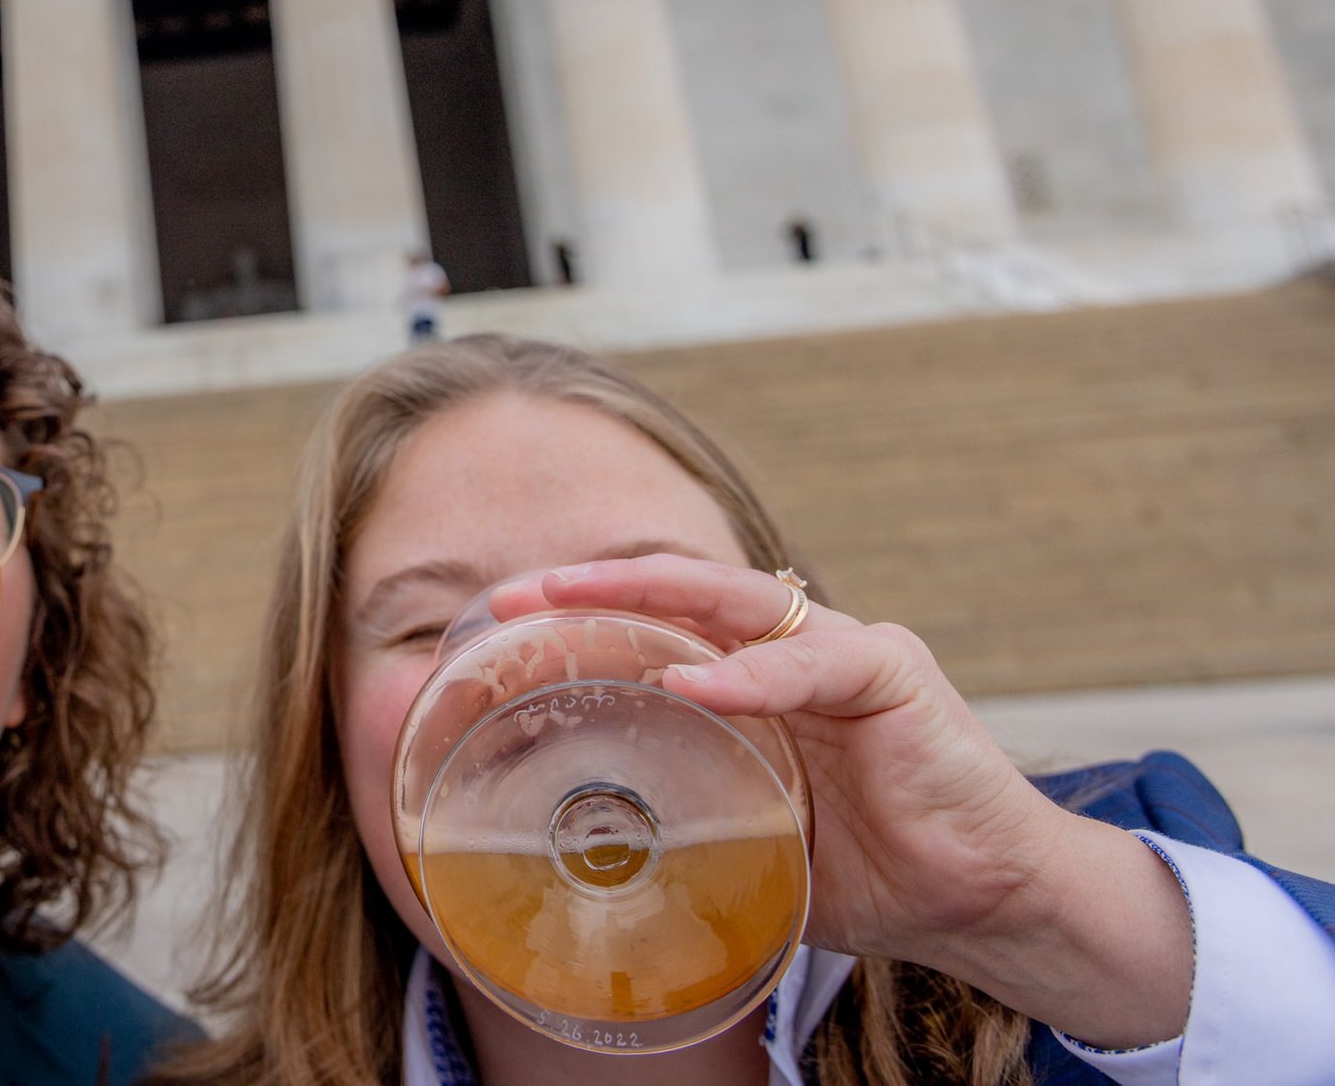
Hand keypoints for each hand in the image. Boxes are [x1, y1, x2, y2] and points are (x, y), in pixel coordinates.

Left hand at [487, 557, 1193, 1048]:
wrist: (987, 904)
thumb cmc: (876, 873)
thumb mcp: (754, 844)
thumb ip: (693, 824)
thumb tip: (591, 857)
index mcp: (758, 680)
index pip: (659, 625)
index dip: (584, 618)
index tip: (503, 627)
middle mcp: (795, 648)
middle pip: (681, 592)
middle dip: (591, 585)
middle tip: (513, 597)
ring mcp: (845, 653)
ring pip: (735, 601)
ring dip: (648, 594)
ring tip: (573, 599)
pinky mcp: (894, 676)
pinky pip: (814, 662)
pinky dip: (752, 674)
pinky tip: (696, 685)